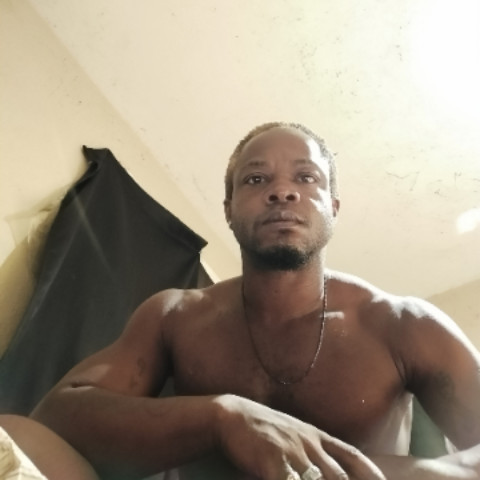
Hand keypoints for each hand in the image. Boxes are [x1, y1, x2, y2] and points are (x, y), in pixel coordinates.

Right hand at [213, 395, 385, 479]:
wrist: (233, 415)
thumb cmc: (264, 428)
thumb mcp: (294, 433)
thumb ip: (312, 449)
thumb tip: (330, 467)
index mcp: (316, 436)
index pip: (352, 456)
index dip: (371, 473)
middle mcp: (309, 443)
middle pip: (340, 476)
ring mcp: (293, 451)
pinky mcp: (273, 460)